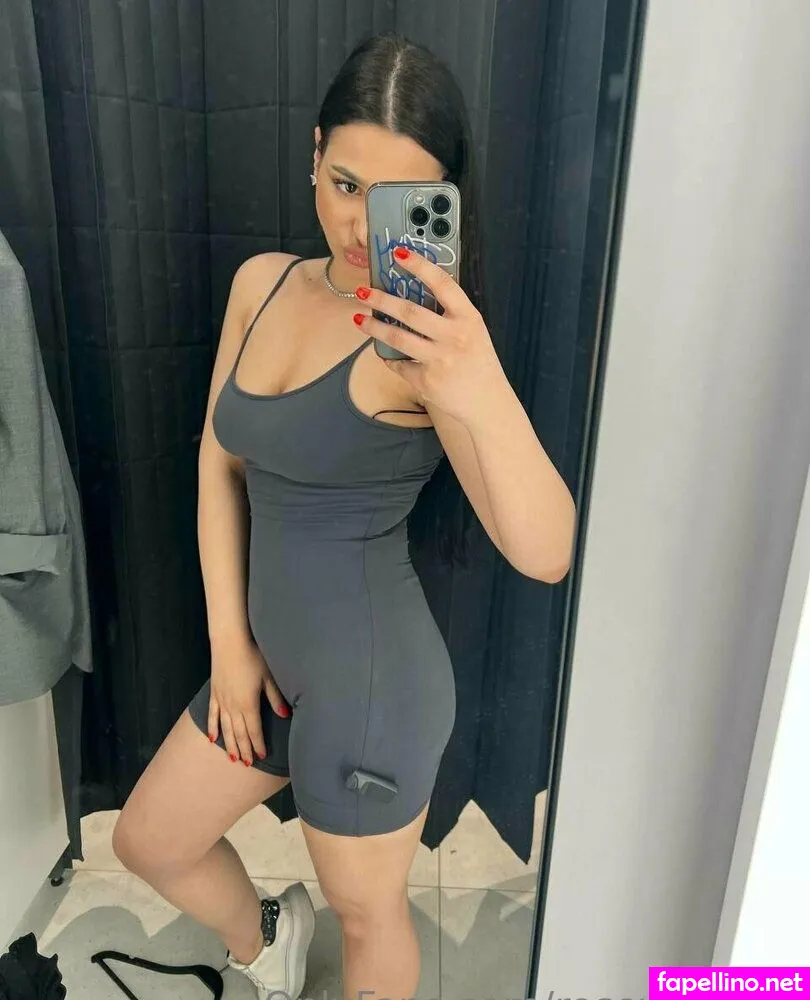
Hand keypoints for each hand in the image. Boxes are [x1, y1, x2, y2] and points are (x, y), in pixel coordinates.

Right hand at [208, 636, 290, 766]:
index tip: (262, 756)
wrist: (229, 642)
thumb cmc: (252, 656)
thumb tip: (286, 715)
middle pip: (239, 733)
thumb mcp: (268, 677)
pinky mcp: (214, 694)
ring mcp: (222, 701)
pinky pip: (212, 716)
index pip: (254, 730)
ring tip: (233, 758)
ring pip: (226, 729)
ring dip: (230, 744)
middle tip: (248, 764)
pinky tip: (213, 739)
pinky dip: (213, 728)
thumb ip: (276, 698)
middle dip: (245, 750)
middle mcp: (233, 706)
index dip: (258, 745)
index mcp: (248, 704)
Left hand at [353, 246, 504, 425]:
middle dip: (381, 299)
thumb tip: (415, 293)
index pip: (442, 284)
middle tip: (363, 292)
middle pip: (410, 311)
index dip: (419, 266)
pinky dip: (390, 358)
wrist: (487, 402)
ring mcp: (438, 359)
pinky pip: (399, 364)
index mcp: (468, 318)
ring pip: (396, 337)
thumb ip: (451, 314)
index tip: (399, 254)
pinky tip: (385, 353)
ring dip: (373, 327)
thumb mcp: (473, 332)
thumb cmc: (478, 362)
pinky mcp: (425, 380)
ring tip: (359, 319)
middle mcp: (454, 336)